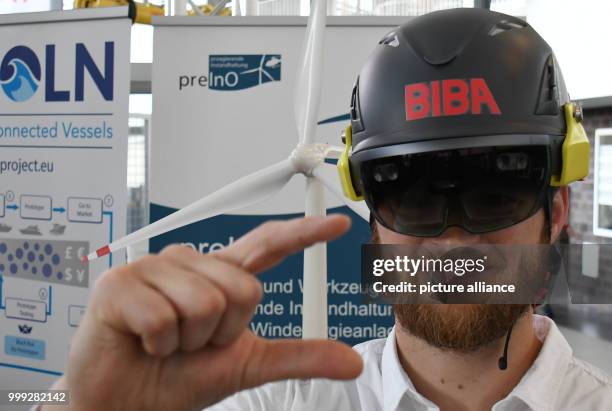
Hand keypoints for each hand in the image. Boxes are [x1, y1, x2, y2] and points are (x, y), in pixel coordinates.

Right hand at [47, 215, 362, 410]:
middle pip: (243, 289)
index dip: (302, 233)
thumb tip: (351, 363)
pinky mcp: (119, 283)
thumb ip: (297, 357)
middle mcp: (189, 263)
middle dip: (223, 332)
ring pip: (205, 304)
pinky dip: (157, 345)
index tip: (337, 226)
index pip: (267, 246)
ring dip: (189, 341)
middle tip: (192, 343)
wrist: (122, 404)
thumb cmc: (178, 378)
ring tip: (165, 342)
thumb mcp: (247, 366)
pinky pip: (162, 318)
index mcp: (219, 277)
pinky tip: (141, 342)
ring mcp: (153, 268)